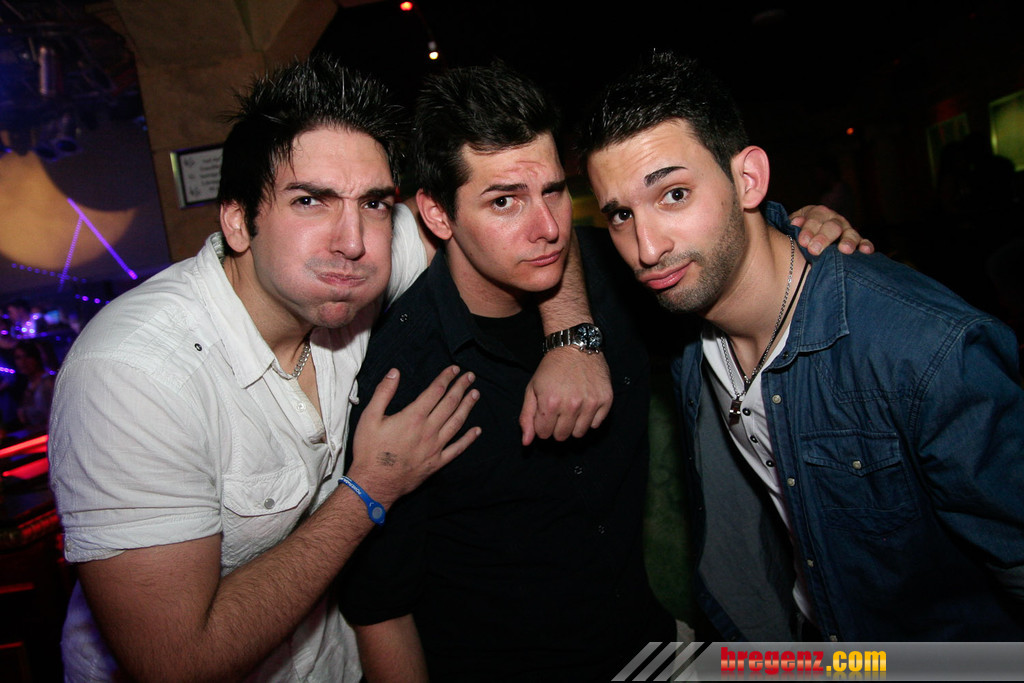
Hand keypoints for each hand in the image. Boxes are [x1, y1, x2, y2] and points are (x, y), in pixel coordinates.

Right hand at [351, 366, 479, 504]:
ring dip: (467, 407)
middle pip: (450, 403)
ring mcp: (435, 447)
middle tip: (470, 376)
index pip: (435, 391)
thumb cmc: (369, 451)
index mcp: (413, 417)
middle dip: (461, 387)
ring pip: (456, 422)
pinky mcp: (437, 463)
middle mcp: (428, 430)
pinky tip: (477, 431)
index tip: (454, 369)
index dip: (446, 378)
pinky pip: (457, 449)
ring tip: (475, 394)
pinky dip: (468, 439)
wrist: (374, 484)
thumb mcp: (369, 417)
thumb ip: (384, 392)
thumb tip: (395, 372)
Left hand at [519, 349, 612, 444]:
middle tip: (558, 411)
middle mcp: (572, 405)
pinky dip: (589, 418)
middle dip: (557, 427)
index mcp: (550, 403)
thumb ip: (527, 417)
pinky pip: (596, 424)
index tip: (545, 414)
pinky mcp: (605, 400)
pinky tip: (584, 404)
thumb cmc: (551, 368)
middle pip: (562, 436)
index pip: (544, 434)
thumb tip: (527, 443)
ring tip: (571, 409)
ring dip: (573, 425)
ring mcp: (591, 403)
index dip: (542, 425)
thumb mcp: (532, 389)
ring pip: (579, 433)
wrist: (575, 346)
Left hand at [790, 204, 873, 255]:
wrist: (808, 243)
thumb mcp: (793, 228)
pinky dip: (866, 245)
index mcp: (817, 213)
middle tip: (815, 250)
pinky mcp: (858, 242)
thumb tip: (795, 223)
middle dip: (823, 238)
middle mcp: (834, 219)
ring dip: (847, 241)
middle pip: (832, 226)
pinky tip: (866, 251)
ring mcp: (847, 230)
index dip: (809, 229)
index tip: (803, 241)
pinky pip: (864, 242)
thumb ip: (792, 225)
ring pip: (850, 234)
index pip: (815, 218)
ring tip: (844, 250)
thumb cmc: (799, 236)